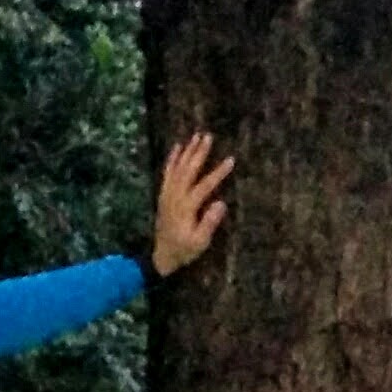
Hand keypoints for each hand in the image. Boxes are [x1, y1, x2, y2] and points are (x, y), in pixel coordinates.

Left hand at [152, 130, 232, 275]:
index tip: (231, 160)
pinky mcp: (163, 195)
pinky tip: (177, 147)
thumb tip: (221, 203)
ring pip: (177, 168)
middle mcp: (175, 197)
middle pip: (188, 170)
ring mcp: (167, 194)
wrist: (161, 256)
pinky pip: (167, 172)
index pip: (205, 186)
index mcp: (186, 207)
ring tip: (196, 136)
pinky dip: (172, 159)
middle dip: (199, 153)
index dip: (218, 172)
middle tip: (208, 136)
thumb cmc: (184, 250)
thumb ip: (209, 222)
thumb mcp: (200, 242)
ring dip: (187, 151)